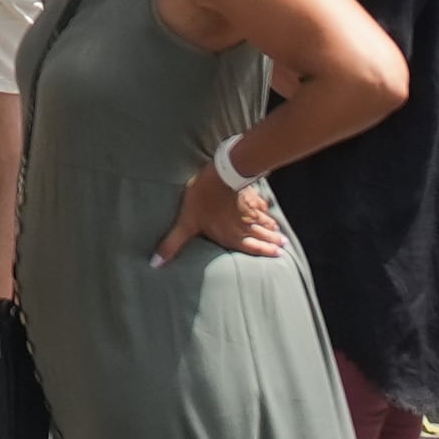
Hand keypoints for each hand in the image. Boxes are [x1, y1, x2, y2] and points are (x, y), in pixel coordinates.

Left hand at [155, 164, 290, 265]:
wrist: (221, 175)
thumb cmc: (202, 201)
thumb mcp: (185, 224)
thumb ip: (172, 244)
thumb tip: (156, 263)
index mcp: (232, 236)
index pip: (252, 247)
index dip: (265, 251)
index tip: (278, 254)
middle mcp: (245, 226)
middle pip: (262, 235)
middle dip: (272, 241)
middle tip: (283, 246)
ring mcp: (251, 210)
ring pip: (265, 221)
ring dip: (272, 228)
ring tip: (280, 233)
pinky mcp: (252, 195)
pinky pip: (262, 205)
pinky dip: (268, 210)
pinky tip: (269, 210)